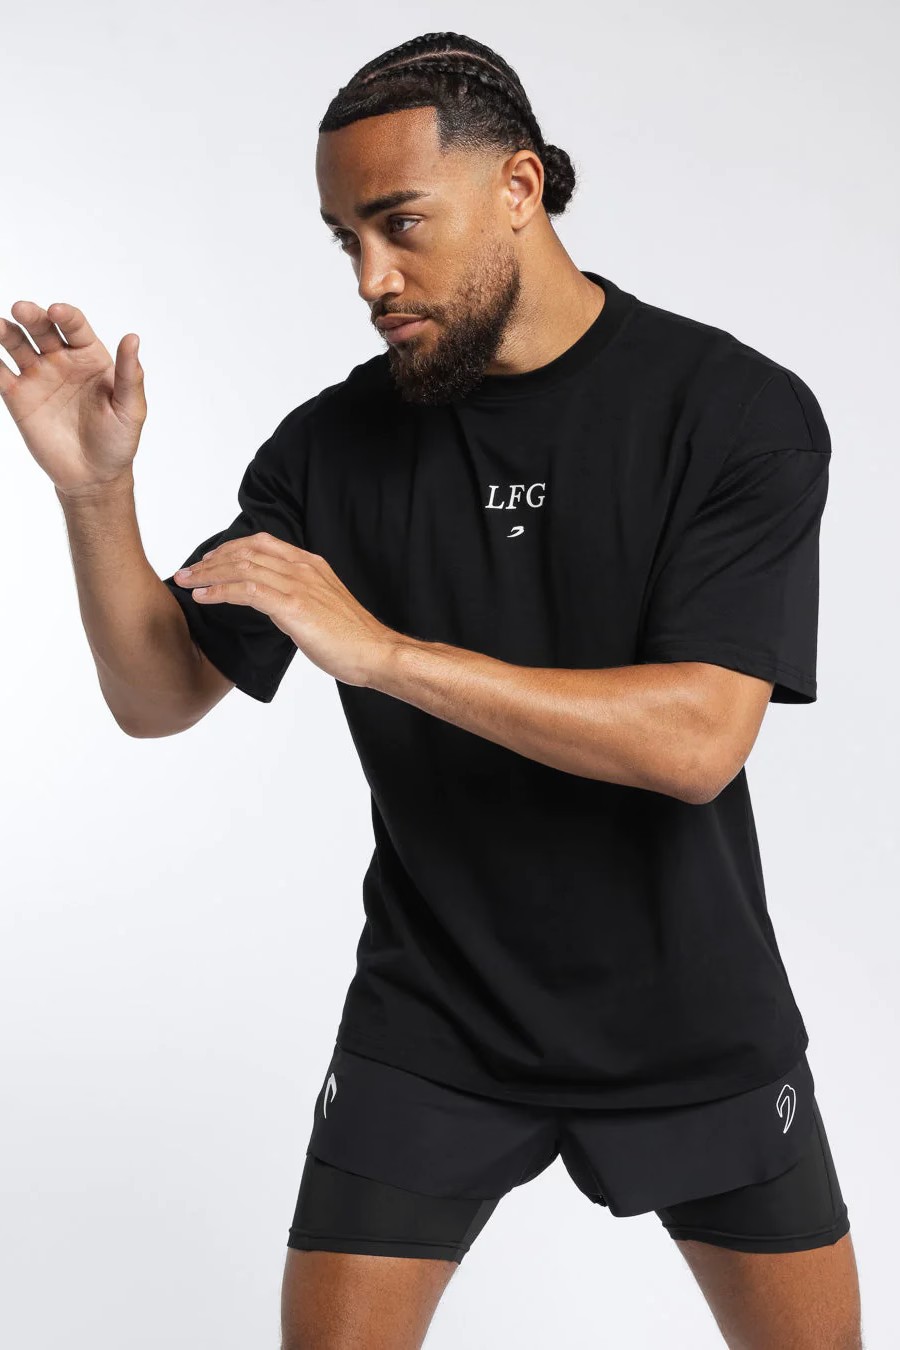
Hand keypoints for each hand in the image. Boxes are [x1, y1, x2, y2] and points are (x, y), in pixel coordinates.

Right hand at [0, 301, 144, 495]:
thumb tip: (133, 338)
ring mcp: (38, 376)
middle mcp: (61, 360)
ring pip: (17, 344)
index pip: (75, 326)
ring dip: (6, 331)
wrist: (93, 476)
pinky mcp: (18, 396)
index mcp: (90, 357)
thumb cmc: (118, 442)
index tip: (57, 311)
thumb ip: (130, 375)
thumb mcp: (131, 409)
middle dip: (32, 316)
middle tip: (21, 310)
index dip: (66, 316)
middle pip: (42, 328)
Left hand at [173, 532, 399, 686]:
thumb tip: (274, 604)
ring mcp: (298, 584)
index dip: (230, 549)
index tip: (209, 561)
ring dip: (208, 574)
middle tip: (187, 572)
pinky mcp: (293, 606)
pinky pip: (247, 591)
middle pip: (246, 551)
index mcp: (311, 564)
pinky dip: (220, 591)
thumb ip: (299, 597)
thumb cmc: (352, 639)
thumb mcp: (323, 607)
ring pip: (242, 567)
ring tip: (186, 583)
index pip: (261, 544)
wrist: (375, 653)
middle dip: (211, 560)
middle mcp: (303, 567)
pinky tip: (203, 597)